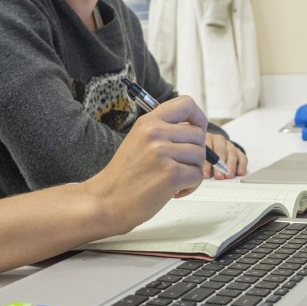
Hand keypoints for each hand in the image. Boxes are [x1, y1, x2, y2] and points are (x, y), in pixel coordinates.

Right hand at [83, 95, 206, 235]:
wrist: (106, 201)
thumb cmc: (123, 176)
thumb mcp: (138, 140)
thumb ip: (163, 131)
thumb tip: (193, 129)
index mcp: (148, 122)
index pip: (186, 104)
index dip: (198, 117)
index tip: (196, 129)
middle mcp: (155, 133)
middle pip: (198, 134)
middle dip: (194, 153)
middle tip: (177, 166)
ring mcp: (163, 152)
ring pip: (200, 156)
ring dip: (191, 171)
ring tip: (171, 180)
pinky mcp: (171, 174)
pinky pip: (197, 175)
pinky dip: (189, 187)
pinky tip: (172, 191)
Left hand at [204, 133, 247, 178]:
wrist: (213, 150)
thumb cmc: (203, 156)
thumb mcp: (199, 158)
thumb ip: (200, 164)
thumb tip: (200, 175)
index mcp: (206, 139)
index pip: (207, 149)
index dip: (207, 163)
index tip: (206, 175)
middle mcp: (218, 140)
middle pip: (220, 150)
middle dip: (220, 165)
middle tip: (219, 176)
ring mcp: (229, 145)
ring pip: (232, 153)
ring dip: (231, 166)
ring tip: (228, 176)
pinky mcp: (238, 151)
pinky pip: (242, 157)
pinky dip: (242, 165)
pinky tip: (240, 173)